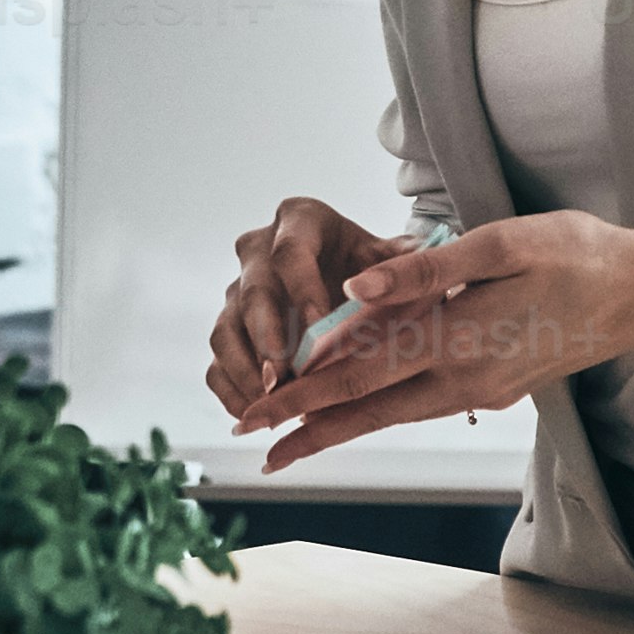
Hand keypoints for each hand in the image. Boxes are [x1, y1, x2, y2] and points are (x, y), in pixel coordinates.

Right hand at [205, 195, 403, 431]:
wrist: (348, 273)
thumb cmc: (368, 261)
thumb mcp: (386, 254)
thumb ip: (401, 258)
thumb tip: (418, 261)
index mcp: (298, 221)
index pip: (290, 252)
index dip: (301, 289)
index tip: (319, 326)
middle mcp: (257, 251)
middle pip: (251, 293)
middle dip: (266, 337)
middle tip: (284, 376)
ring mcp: (237, 292)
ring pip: (225, 330)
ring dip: (244, 370)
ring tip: (270, 401)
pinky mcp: (230, 330)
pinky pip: (215, 362)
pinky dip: (230, 390)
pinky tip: (254, 413)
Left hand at [251, 213, 633, 467]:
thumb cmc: (580, 254)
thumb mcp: (504, 243)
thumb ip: (426, 269)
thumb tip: (356, 290)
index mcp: (462, 338)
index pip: (362, 371)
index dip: (304, 391)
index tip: (257, 408)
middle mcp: (467, 379)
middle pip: (370, 410)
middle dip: (308, 426)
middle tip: (252, 440)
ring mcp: (483, 391)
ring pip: (395, 412)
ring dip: (340, 424)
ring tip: (291, 435)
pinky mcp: (495, 389)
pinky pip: (423, 401)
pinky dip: (380, 406)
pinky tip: (356, 403)